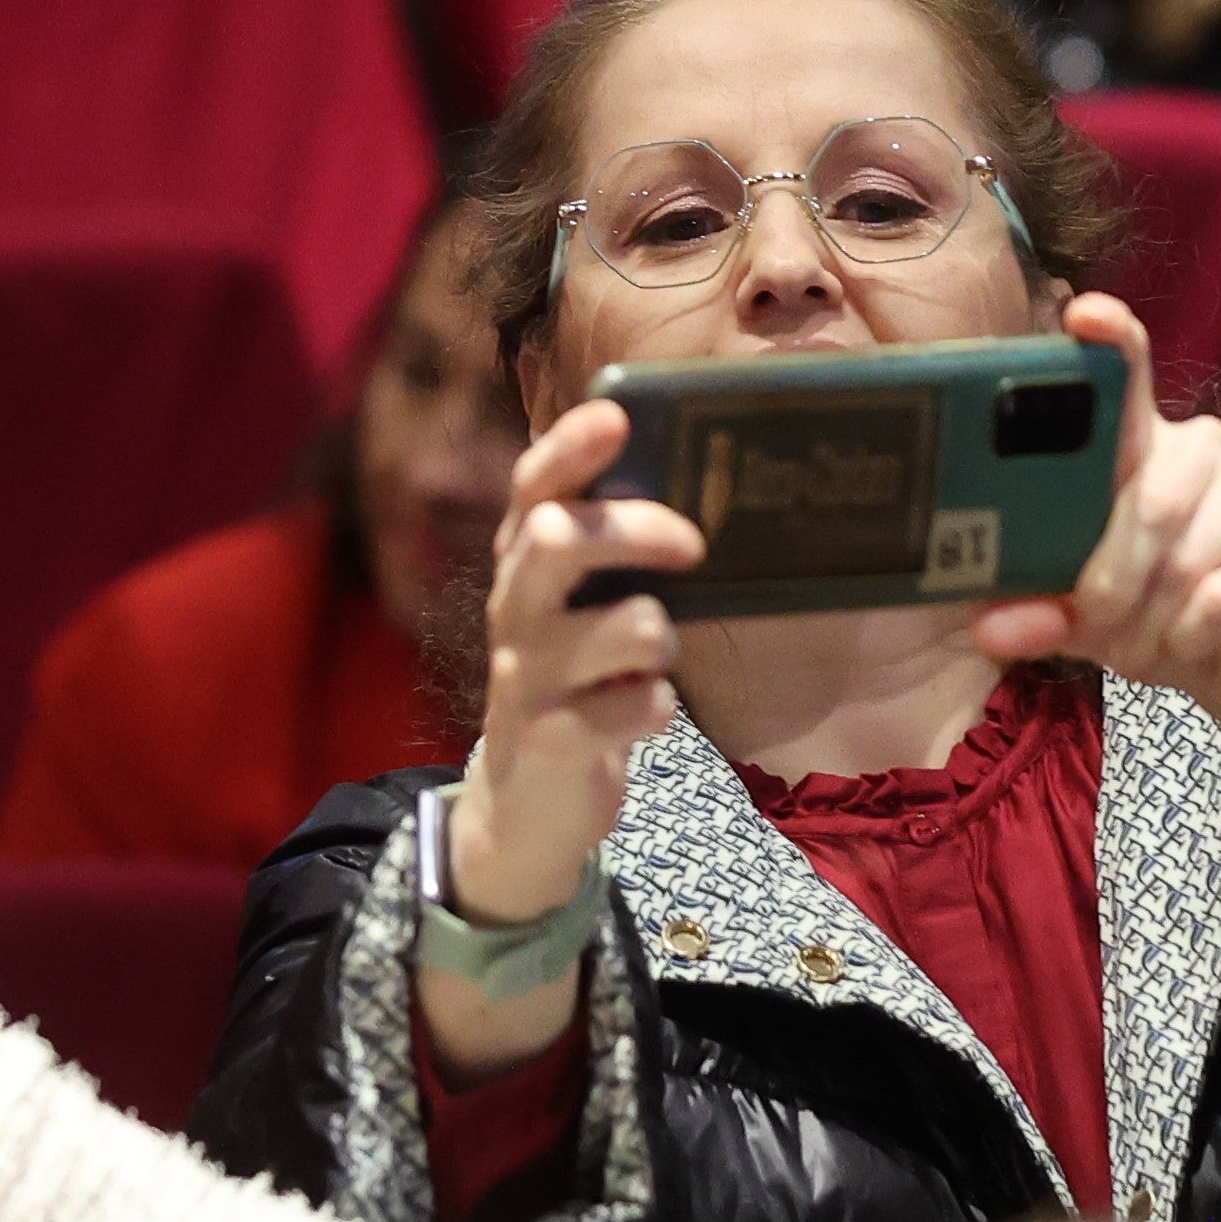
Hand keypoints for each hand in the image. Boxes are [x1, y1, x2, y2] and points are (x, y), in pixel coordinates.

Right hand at [426, 402, 708, 1069]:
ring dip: (661, 634)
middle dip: (632, 528)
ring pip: (619, 626)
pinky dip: (656, 708)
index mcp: (523, 560)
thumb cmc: (580, 680)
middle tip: (694, 542)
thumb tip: (707, 478)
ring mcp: (524, 676)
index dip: (570, 447)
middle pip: (555, 537)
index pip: (530, 484)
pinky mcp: (546, 739)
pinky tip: (647, 712)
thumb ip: (617, 549)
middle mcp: (513, 608)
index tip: (618, 418)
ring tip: (658, 656)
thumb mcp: (585, 605)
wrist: (526, 804)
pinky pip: (628, 709)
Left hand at [973, 297, 1220, 889]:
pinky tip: (1187, 645)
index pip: (1126, 370)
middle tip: (1094, 630)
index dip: (1110, 337)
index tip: (1083, 315)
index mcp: (1138, 446)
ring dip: (1148, 622)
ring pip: (1185, 555)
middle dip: (1110, 583)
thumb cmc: (1148, 614)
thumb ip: (1035, 610)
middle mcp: (1199, 449)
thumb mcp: (1077, 616)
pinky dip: (1191, 635)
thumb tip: (989, 628)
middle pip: (1149, 499)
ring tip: (1137, 649)